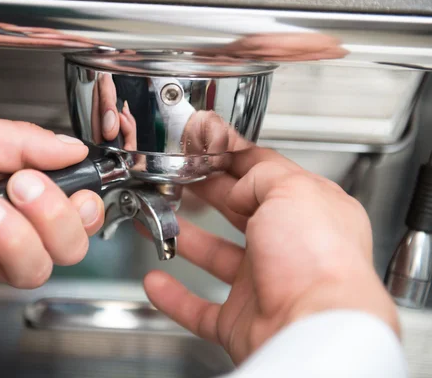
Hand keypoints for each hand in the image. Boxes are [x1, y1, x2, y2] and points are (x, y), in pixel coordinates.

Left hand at [0, 107, 103, 316]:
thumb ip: (20, 141)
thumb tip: (73, 148)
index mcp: (13, 187)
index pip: (75, 210)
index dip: (85, 207)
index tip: (75, 191)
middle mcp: (3, 226)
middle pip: (66, 248)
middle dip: (52, 219)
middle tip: (20, 189)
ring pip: (30, 271)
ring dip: (8, 237)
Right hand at [143, 145, 397, 363]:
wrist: (313, 329)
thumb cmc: (319, 261)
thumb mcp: (291, 189)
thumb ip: (259, 175)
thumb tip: (237, 185)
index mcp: (309, 211)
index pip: (266, 175)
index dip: (233, 159)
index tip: (206, 147)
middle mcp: (289, 247)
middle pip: (239, 212)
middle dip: (208, 192)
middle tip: (182, 178)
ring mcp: (265, 284)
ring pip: (217, 256)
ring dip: (186, 239)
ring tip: (161, 221)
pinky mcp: (242, 320)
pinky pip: (200, 308)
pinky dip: (176, 297)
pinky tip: (158, 282)